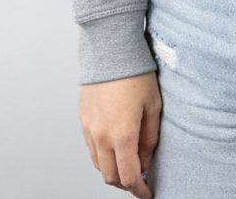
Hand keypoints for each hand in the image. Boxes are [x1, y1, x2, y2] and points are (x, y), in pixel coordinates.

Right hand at [79, 71, 160, 197]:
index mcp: (121, 135)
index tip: (147, 193)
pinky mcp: (83, 120)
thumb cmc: (135, 73)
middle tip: (139, 178)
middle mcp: (101, 136)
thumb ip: (149, 138)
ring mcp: (89, 129)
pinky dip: (102, 154)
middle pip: (110, 176)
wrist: (111, 50)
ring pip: (98, 164)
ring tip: (128, 160)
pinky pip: (91, 148)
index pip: (128, 176)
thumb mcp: (153, 106)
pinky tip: (115, 144)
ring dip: (113, 169)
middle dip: (125, 183)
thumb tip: (145, 161)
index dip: (139, 190)